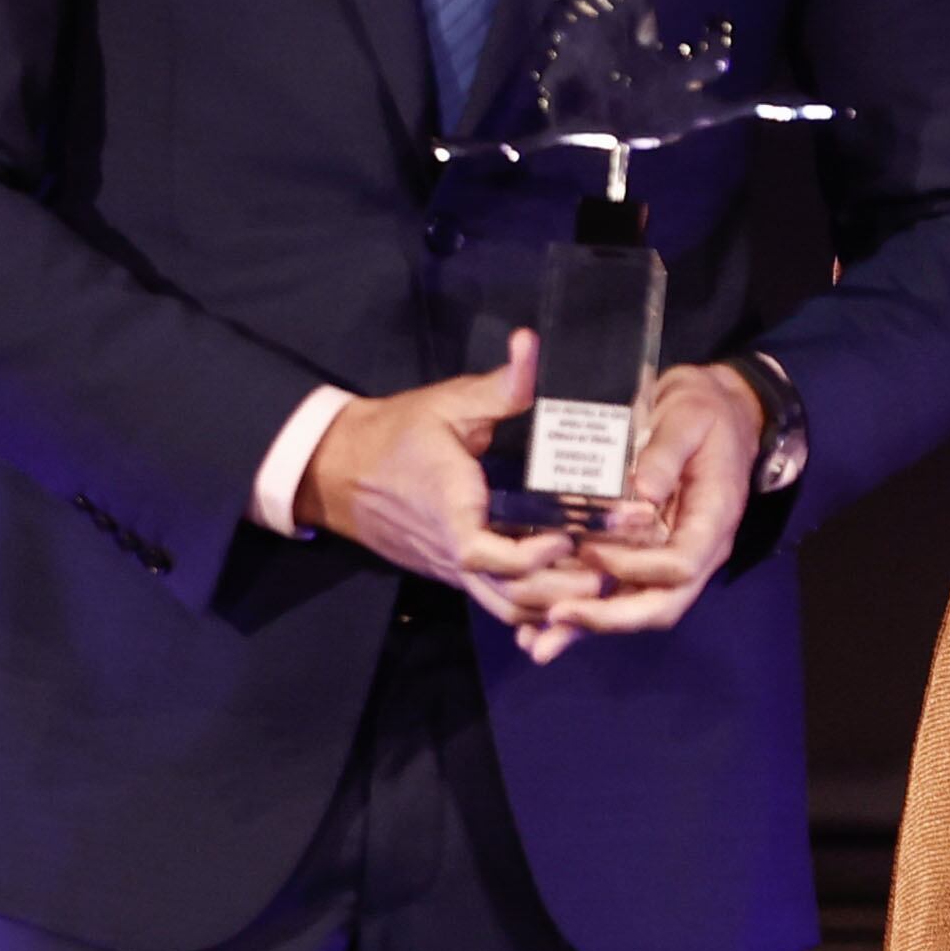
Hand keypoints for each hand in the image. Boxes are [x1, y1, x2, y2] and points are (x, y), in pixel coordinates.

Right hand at [298, 333, 607, 625]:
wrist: (336, 469)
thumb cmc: (395, 434)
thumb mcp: (447, 403)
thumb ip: (498, 385)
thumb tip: (530, 344)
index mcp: (451, 514)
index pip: (495, 558)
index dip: (537, 557)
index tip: (573, 536)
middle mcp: (452, 552)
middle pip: (511, 597)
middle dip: (562, 592)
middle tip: (613, 572)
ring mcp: (451, 567)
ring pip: (503, 606)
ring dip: (550, 602)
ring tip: (599, 583)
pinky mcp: (451, 570)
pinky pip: (492, 598)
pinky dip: (528, 602)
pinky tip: (563, 591)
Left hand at [540, 363, 769, 654]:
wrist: (717, 411)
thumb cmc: (703, 412)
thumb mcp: (689, 416)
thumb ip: (666, 453)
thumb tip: (640, 492)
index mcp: (713, 519)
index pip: (680, 565)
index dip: (636, 567)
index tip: (591, 553)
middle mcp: (696, 549)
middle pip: (661, 604)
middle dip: (608, 619)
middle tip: (555, 619)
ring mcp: (671, 557)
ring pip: (637, 608)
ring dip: (589, 628)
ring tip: (537, 641)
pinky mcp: (647, 555)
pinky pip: (620, 592)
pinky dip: (585, 613)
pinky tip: (543, 625)